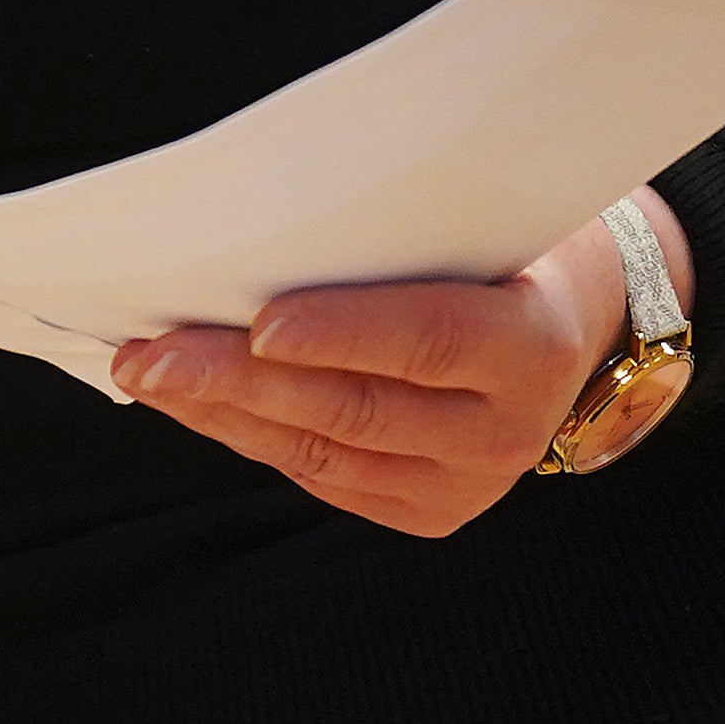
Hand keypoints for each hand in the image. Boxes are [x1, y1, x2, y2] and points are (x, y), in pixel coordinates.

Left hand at [113, 191, 694, 537]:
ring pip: (324, 450)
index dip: (341, 333)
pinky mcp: (427, 511)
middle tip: (148, 351)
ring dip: (222, 413)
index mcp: (533, 346)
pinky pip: (321, 474)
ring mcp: (466, 484)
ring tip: (145, 372)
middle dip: (238, 381)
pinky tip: (193, 402)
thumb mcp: (488, 218)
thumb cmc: (509, 244)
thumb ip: (404, 228)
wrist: (579, 329)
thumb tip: (266, 211)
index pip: (426, 339)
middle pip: (354, 407)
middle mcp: (506, 431)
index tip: (258, 321)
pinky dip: (250, 436)